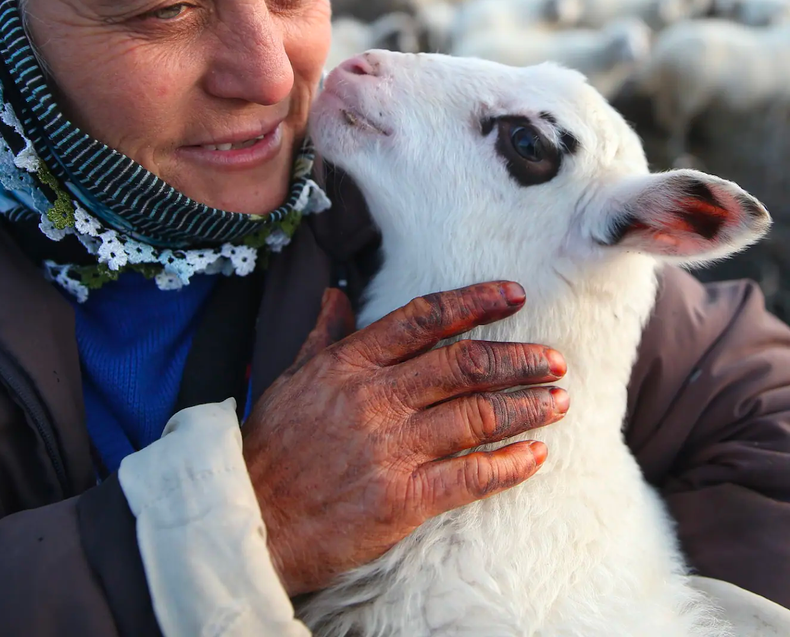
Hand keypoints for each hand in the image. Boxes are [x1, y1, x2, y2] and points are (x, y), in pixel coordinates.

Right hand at [242, 282, 567, 596]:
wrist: (253, 516)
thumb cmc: (273, 446)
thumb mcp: (292, 377)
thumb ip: (324, 335)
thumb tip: (337, 295)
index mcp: (350, 363)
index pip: (423, 319)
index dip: (474, 302)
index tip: (514, 295)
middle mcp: (374, 398)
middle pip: (463, 364)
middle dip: (517, 358)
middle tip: (553, 359)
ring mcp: (390, 448)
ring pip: (476, 416)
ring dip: (525, 407)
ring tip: (558, 401)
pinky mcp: (402, 499)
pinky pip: (470, 476)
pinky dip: (510, 465)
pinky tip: (536, 455)